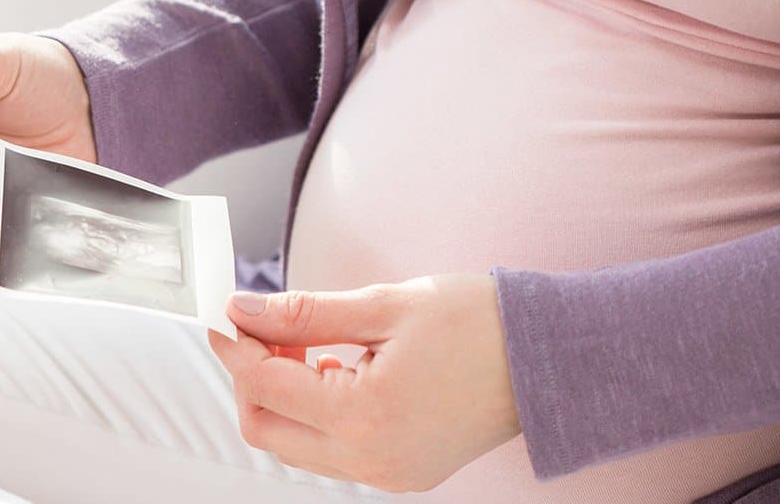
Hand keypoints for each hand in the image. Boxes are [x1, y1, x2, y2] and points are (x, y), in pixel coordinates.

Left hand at [207, 274, 520, 491]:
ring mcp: (387, 474)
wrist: (552, 360)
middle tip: (267, 329)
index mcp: (365, 415)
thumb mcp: (386, 305)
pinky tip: (339, 372)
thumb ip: (306, 312)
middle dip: (252, 378)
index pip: (265, 386)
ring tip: (311, 345)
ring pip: (295, 446)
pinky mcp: (402, 475)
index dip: (237, 346)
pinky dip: (318, 415)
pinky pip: (332, 454)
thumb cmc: (480, 324)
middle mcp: (371, 459)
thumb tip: (243, 310)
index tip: (227, 314)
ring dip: (285, 397)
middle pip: (266, 430)